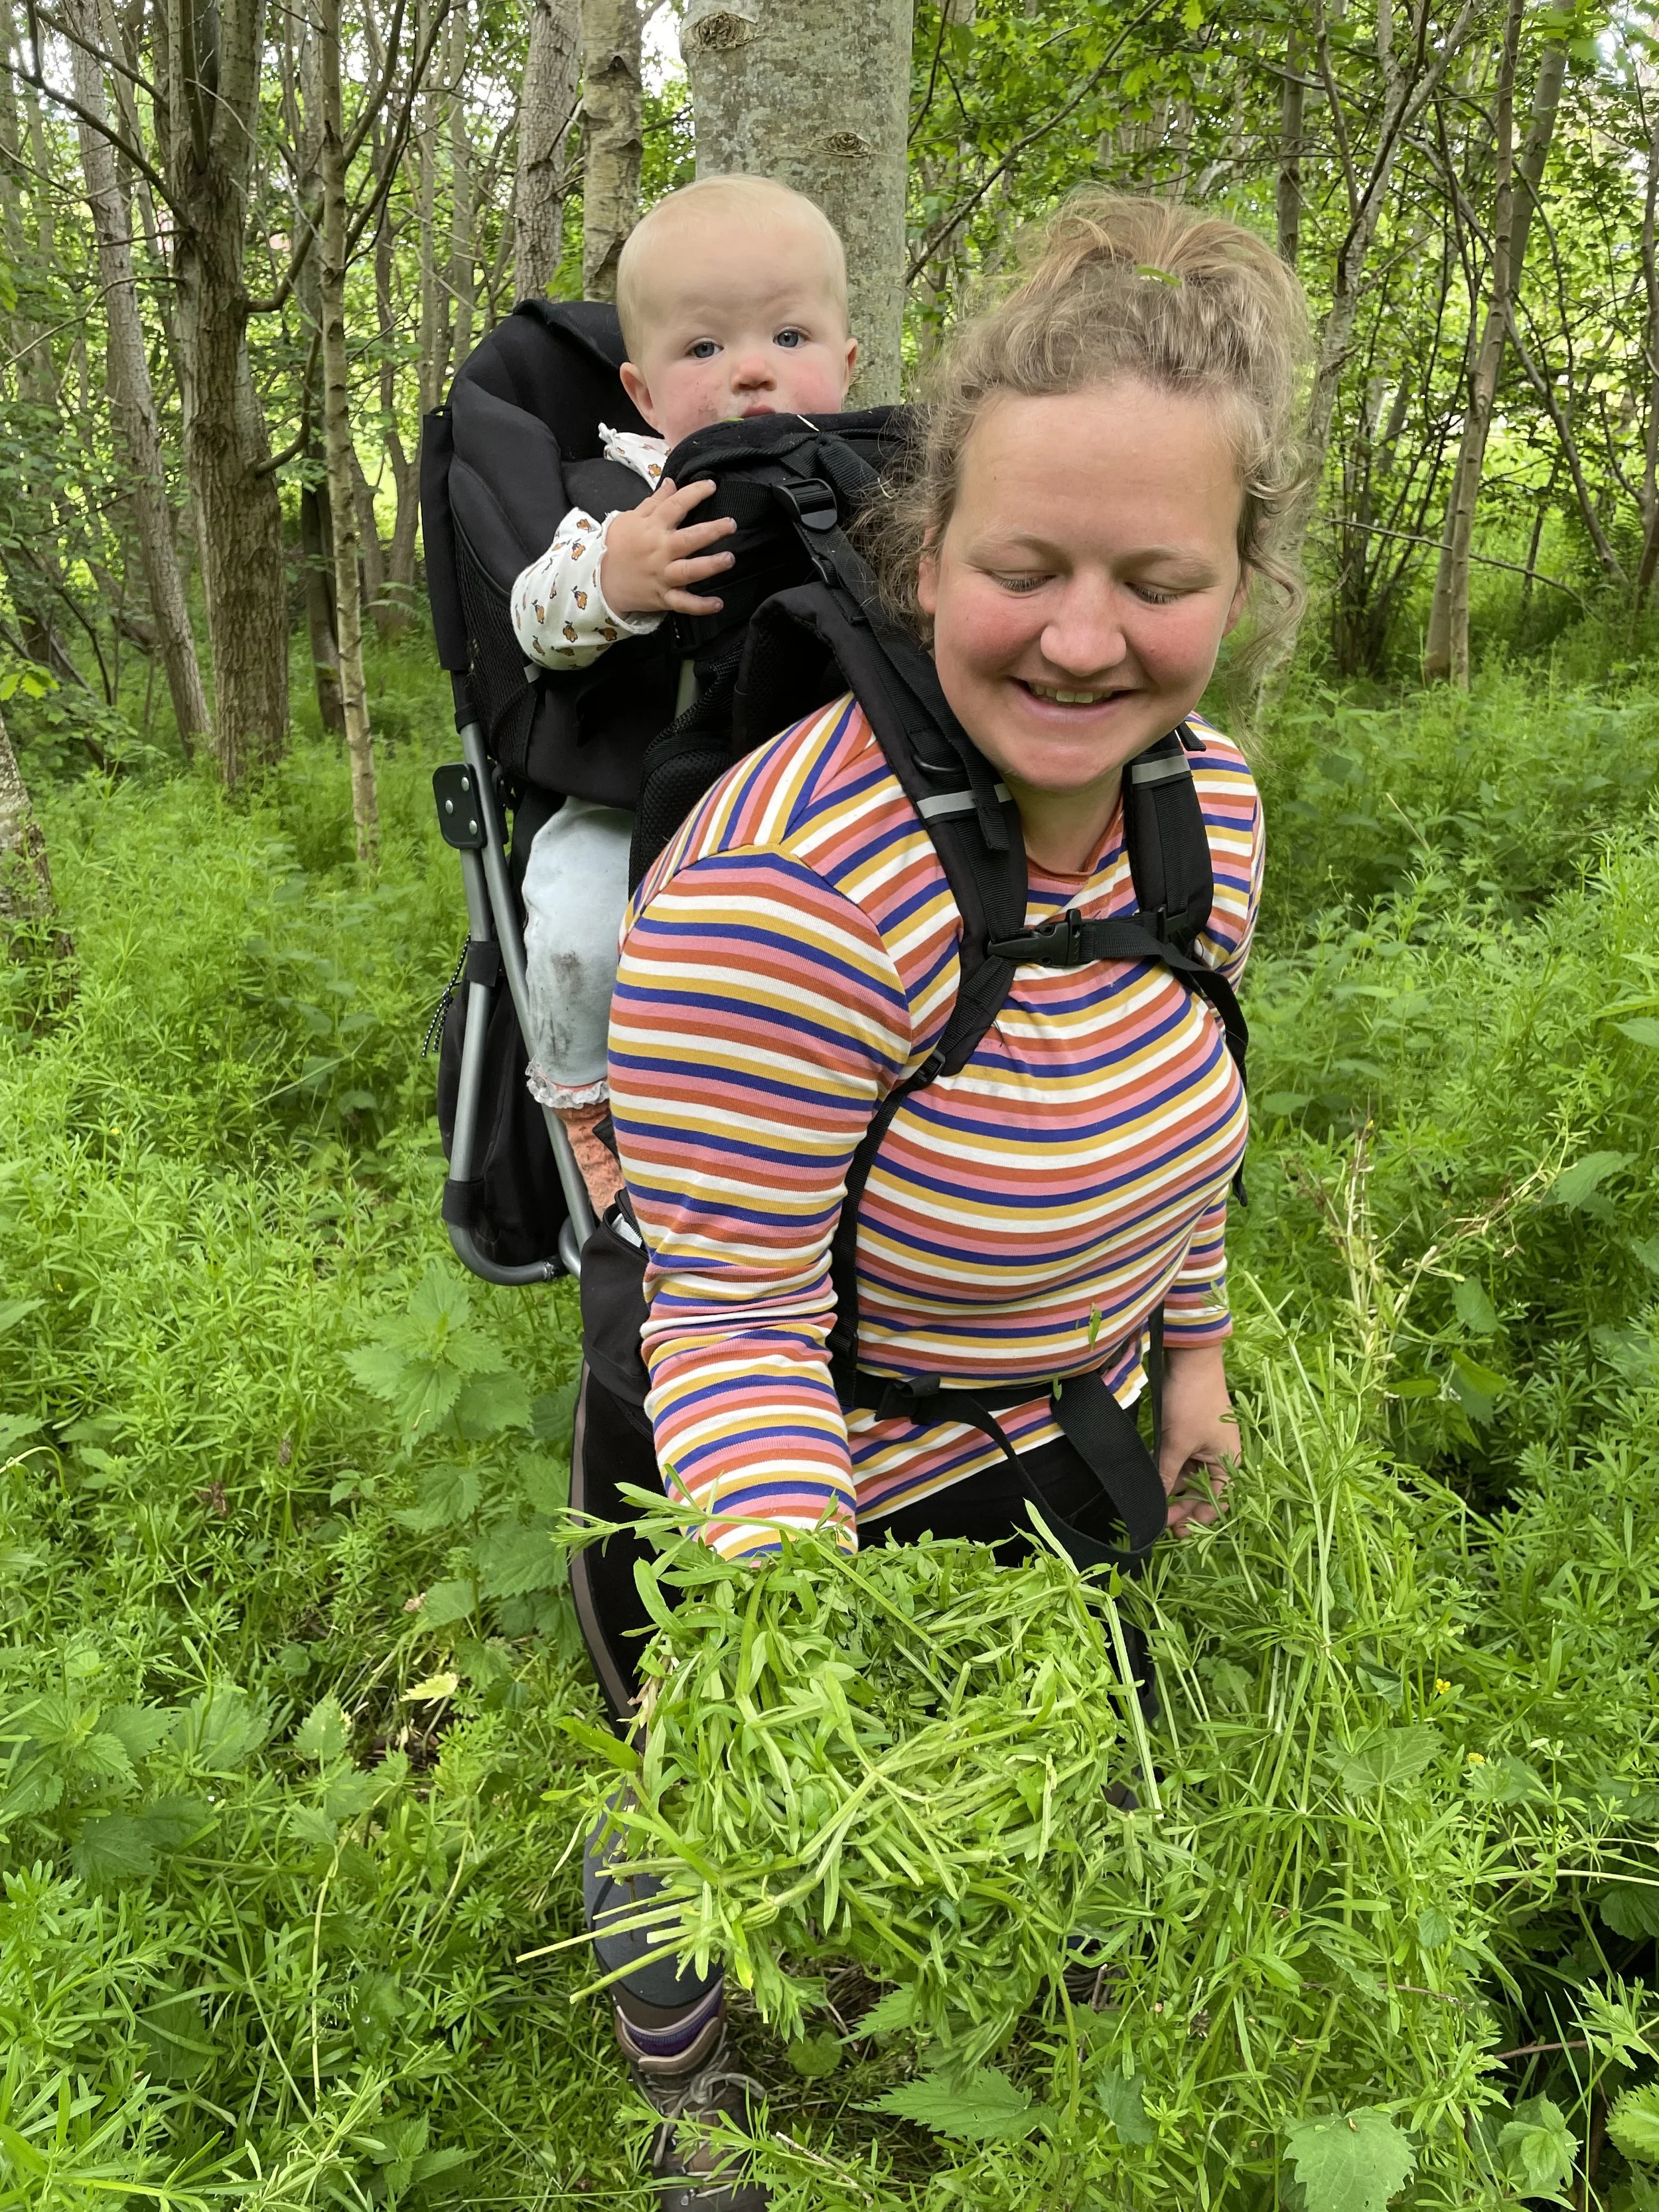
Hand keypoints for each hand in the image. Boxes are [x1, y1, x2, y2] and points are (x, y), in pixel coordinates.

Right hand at [598, 477, 735, 617]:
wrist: (601, 580)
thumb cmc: (618, 547)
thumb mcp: (631, 518)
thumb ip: (654, 502)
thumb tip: (672, 482)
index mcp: (652, 528)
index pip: (675, 506)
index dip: (694, 493)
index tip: (711, 485)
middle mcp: (659, 551)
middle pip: (688, 540)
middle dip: (711, 531)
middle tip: (731, 524)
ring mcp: (662, 575)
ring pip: (688, 571)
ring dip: (710, 566)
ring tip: (729, 559)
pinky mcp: (663, 597)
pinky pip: (683, 603)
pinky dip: (700, 606)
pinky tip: (718, 604)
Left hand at [1157, 1344, 1237, 1536]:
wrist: (1189, 1359)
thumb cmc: (1191, 1403)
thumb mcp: (1177, 1443)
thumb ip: (1167, 1475)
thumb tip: (1156, 1504)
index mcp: (1228, 1463)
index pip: (1215, 1501)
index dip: (1196, 1518)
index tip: (1175, 1531)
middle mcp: (1219, 1457)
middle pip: (1201, 1491)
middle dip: (1180, 1505)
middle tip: (1158, 1520)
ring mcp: (1203, 1445)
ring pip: (1186, 1476)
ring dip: (1170, 1487)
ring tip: (1150, 1501)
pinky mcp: (1187, 1434)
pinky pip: (1178, 1459)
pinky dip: (1166, 1469)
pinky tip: (1149, 1478)